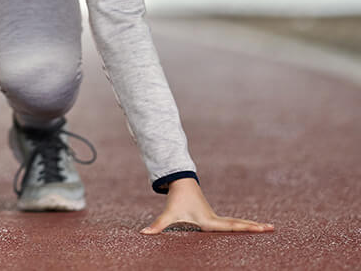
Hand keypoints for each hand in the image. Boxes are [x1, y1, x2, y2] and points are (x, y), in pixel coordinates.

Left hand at [141, 178, 273, 233]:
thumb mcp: (168, 214)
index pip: (231, 227)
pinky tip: (252, 228)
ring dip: (252, 225)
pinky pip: (232, 223)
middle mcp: (215, 219)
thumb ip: (157, 225)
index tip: (260, 228)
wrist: (180, 183)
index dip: (246, 228)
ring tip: (269, 228)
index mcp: (209, 221)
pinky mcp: (214, 217)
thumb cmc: (176, 200)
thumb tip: (143, 234)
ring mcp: (216, 218)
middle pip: (239, 224)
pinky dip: (244, 225)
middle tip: (273, 228)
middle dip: (255, 227)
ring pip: (237, 222)